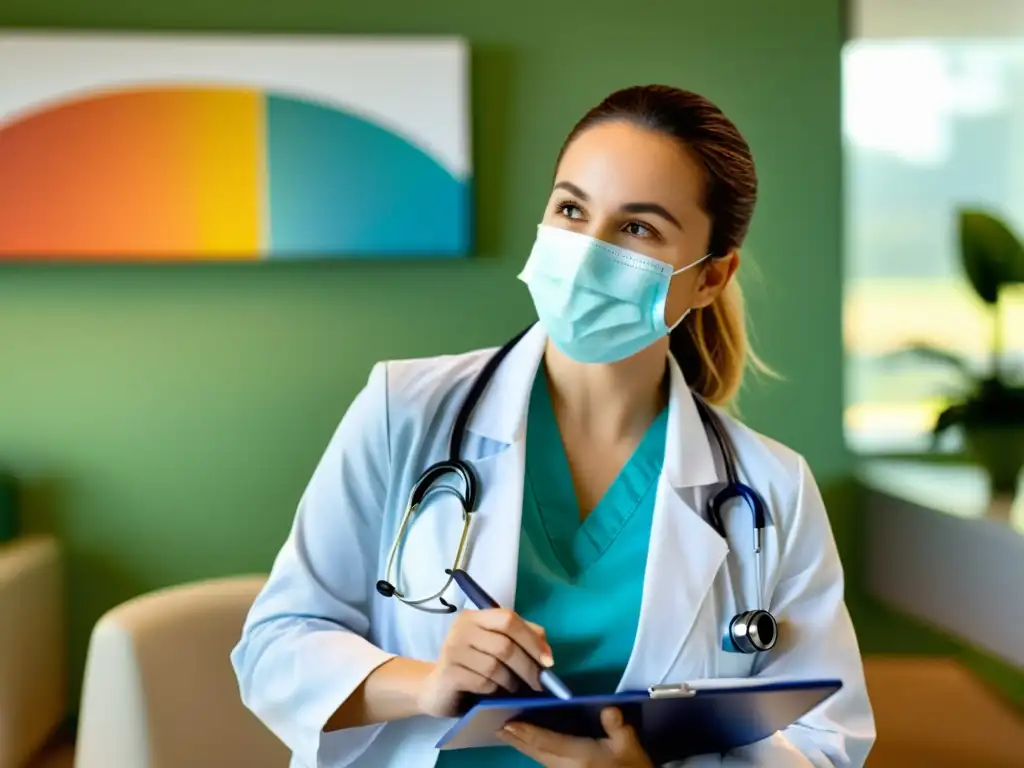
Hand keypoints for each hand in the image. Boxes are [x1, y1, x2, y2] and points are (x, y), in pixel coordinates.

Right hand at [416, 608, 552, 717]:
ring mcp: (453, 650)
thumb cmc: (472, 665)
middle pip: (505, 645)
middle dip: (527, 666)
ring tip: (511, 687)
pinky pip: (483, 683)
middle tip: (538, 683)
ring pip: (495, 666)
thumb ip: (521, 639)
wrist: (436, 688)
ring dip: (510, 681)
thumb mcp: (495, 646)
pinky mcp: (449, 673)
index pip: (508, 618)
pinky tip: (494, 692)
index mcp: (475, 616)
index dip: (531, 639)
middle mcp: (462, 628)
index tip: (548, 661)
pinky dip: (494, 690)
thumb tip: (546, 651)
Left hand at [498, 707, 652, 766]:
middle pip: (536, 751)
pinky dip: (535, 750)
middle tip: (497, 726)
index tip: (507, 723)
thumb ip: (617, 725)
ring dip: (523, 745)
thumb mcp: (629, 746)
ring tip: (507, 732)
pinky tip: (531, 744)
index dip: (526, 732)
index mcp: (577, 755)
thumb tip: (608, 708)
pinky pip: (546, 760)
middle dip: (516, 738)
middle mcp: (565, 765)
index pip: (545, 742)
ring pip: (538, 757)